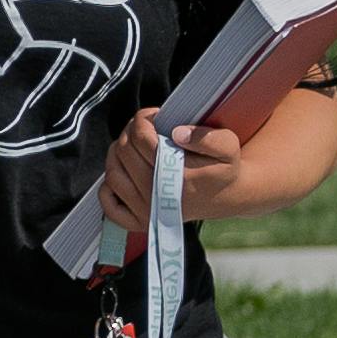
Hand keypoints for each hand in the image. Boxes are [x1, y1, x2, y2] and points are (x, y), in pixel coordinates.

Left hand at [99, 110, 255, 235]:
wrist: (226, 195)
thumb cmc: (224, 168)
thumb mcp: (228, 147)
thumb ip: (208, 138)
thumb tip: (177, 133)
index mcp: (180, 179)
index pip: (142, 140)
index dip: (143, 120)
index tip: (153, 115)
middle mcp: (159, 198)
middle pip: (124, 153)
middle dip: (131, 131)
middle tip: (144, 126)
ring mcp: (146, 212)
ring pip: (113, 173)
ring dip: (117, 152)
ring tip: (134, 144)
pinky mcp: (138, 222)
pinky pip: (108, 203)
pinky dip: (107, 186)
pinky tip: (124, 171)